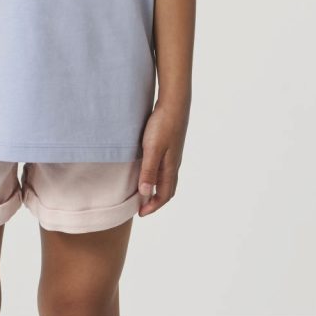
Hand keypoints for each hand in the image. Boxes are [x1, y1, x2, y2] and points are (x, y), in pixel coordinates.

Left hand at [136, 98, 189, 216]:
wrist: (174, 103)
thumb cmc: (163, 125)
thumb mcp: (152, 149)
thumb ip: (149, 171)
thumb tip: (146, 194)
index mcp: (171, 167)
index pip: (165, 194)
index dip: (153, 206)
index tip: (141, 213)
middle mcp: (174, 163)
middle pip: (167, 189)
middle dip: (156, 200)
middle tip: (141, 206)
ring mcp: (173, 154)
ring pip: (166, 178)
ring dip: (156, 187)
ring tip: (143, 190)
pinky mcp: (169, 145)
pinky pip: (164, 167)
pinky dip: (156, 175)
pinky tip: (147, 168)